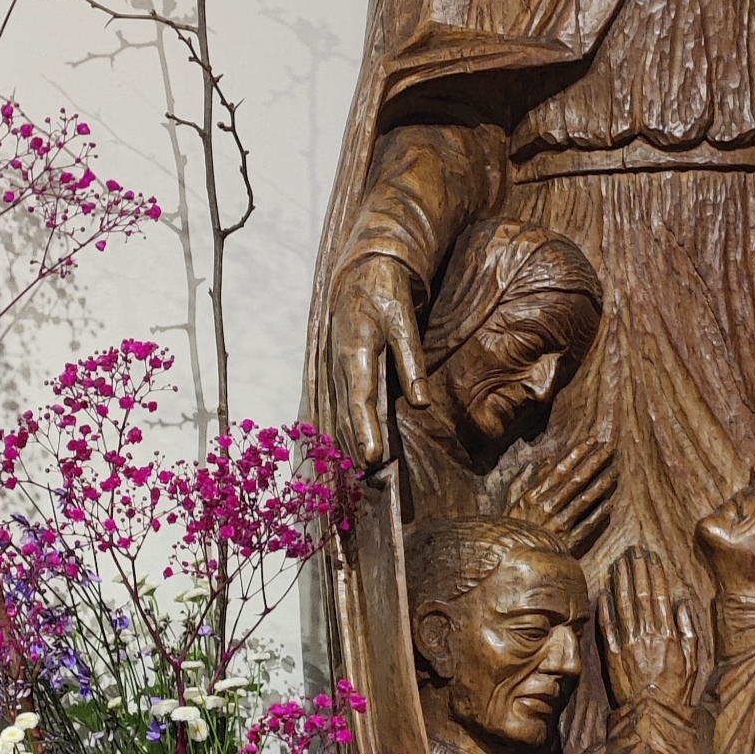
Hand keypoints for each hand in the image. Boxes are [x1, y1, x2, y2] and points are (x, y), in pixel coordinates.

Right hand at [327, 252, 428, 467]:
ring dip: (347, 444)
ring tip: (359, 475)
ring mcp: (333, 369)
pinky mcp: (335, 371)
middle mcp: (338, 365)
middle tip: (369, 482)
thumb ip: (412, 362)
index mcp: (354, 352)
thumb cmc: (385, 294)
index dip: (366, 431)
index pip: (360, 400)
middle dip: (356, 447)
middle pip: (345, 415)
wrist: (361, 272)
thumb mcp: (403, 321)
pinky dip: (340, 430)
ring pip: (337, 414)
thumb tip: (421, 404)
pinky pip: (335, 407)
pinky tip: (347, 450)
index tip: (372, 458)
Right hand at [505, 437, 613, 555]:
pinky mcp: (567, 541)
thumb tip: (543, 460)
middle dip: (594, 462)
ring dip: (601, 485)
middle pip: (575, 480)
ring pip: (584, 500)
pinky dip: (598, 514)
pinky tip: (610, 503)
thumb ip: (523, 478)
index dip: (577, 453)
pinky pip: (586, 525)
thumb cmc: (513, 528)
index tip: (591, 441)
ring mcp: (559, 524)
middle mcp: (548, 507)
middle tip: (609, 448)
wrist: (512, 560)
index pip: (559, 469)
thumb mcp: (511, 500)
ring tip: (614, 472)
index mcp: (534, 495)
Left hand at [599, 547, 696, 705]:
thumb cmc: (676, 692)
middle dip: (636, 569)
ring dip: (619, 581)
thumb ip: (689, 631)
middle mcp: (647, 635)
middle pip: (639, 594)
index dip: (654, 574)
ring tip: (618, 562)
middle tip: (633, 550)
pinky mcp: (611, 656)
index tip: (651, 557)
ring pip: (622, 605)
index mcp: (668, 635)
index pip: (659, 596)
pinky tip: (603, 591)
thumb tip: (682, 603)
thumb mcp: (693, 662)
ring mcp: (627, 644)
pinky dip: (605, 608)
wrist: (652, 716)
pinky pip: (607, 627)